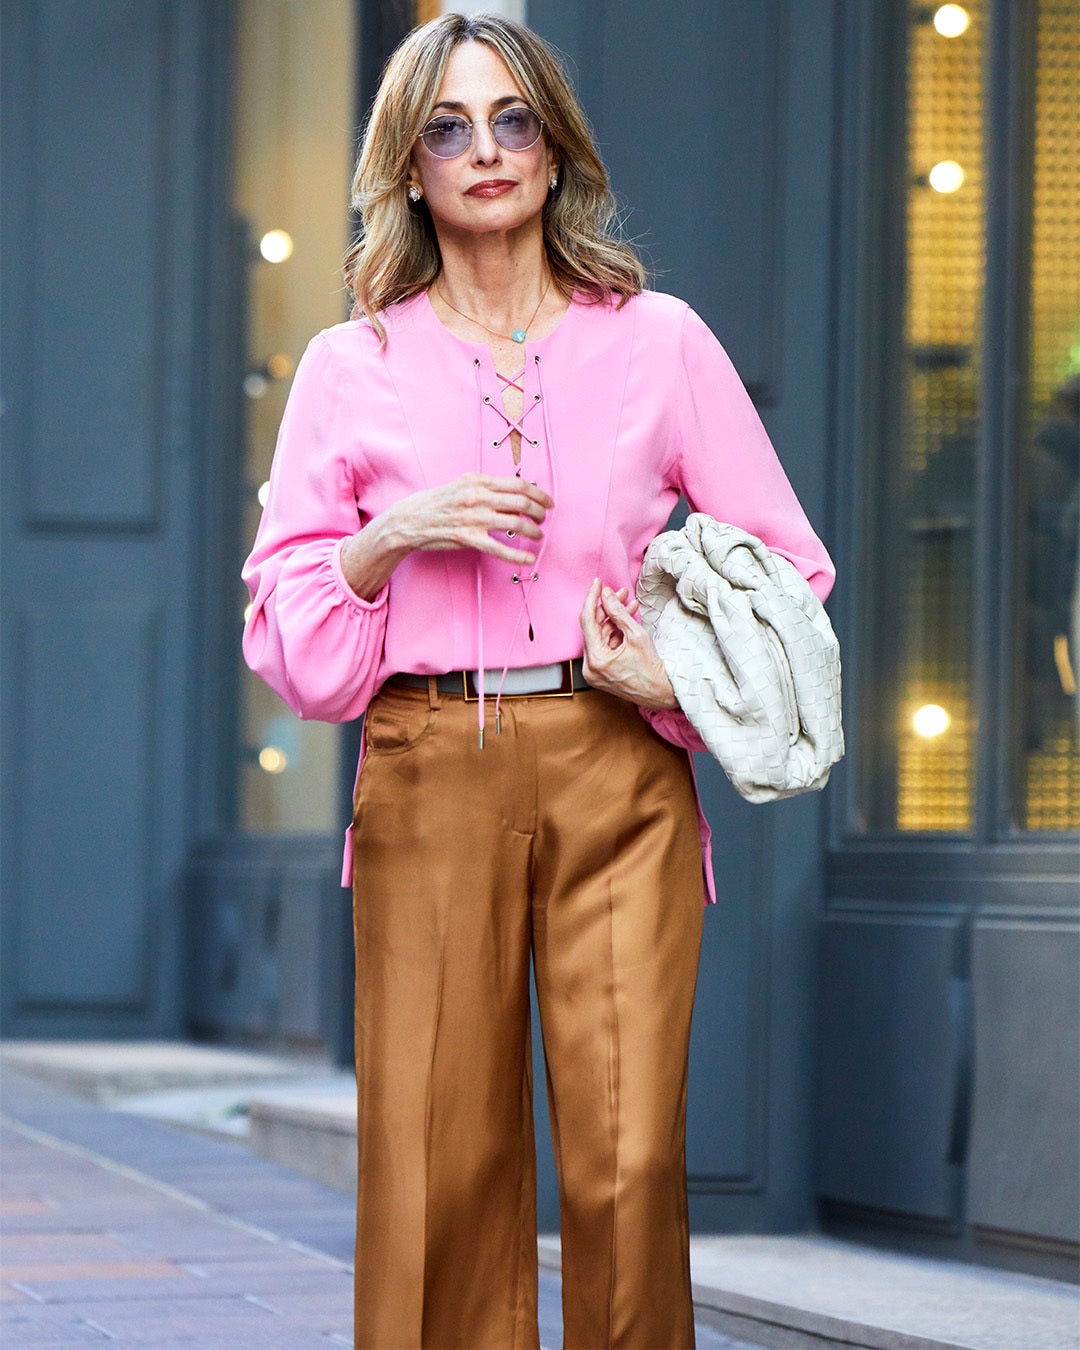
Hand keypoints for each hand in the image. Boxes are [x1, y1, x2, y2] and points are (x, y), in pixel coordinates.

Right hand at [340, 473, 553, 599]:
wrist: (408, 521)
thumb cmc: (435, 504)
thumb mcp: (460, 485)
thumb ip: (485, 487)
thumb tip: (513, 492)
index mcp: (477, 480)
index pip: (518, 484)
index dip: (538, 494)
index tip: (547, 502)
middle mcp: (476, 496)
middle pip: (521, 502)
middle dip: (539, 512)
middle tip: (543, 519)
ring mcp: (472, 517)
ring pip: (515, 523)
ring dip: (532, 531)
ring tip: (537, 536)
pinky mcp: (467, 538)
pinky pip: (500, 548)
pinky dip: (518, 555)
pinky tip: (528, 559)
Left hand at [579, 579, 677, 709]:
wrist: (661, 693)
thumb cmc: (652, 668)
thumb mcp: (636, 635)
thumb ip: (618, 612)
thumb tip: (606, 594)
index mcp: (596, 659)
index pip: (587, 620)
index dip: (592, 598)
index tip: (597, 583)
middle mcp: (590, 667)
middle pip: (593, 628)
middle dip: (607, 608)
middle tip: (620, 593)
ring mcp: (593, 672)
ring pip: (599, 636)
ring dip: (613, 620)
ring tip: (630, 605)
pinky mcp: (600, 672)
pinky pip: (604, 647)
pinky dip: (614, 634)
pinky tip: (627, 621)